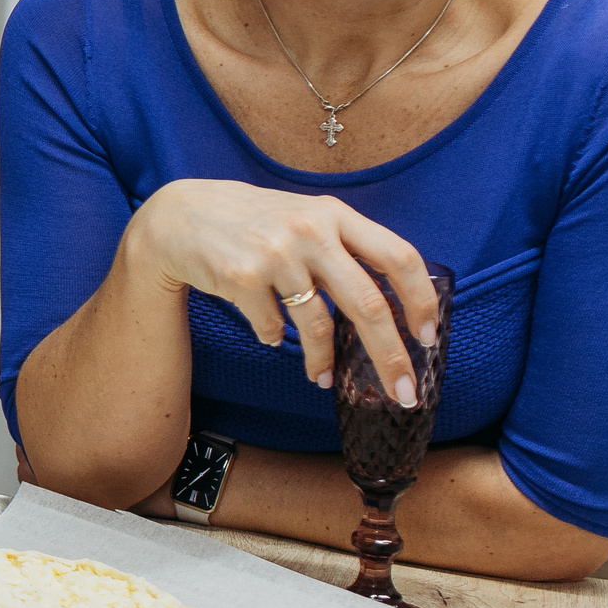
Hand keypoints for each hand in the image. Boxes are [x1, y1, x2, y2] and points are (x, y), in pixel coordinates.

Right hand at [125, 180, 437, 404]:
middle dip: (391, 356)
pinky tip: (269, 332)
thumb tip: (392, 303)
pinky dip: (275, 338)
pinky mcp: (241, 276)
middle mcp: (310, 231)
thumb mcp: (304, 218)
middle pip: (368, 304)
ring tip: (321, 377)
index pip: (398, 257)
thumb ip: (344, 246)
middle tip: (405, 391)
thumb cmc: (251, 223)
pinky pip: (273, 328)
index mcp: (334, 215)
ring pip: (318, 326)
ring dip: (324, 361)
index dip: (421, 301)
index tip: (428, 336)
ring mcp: (274, 253)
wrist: (179, 216)